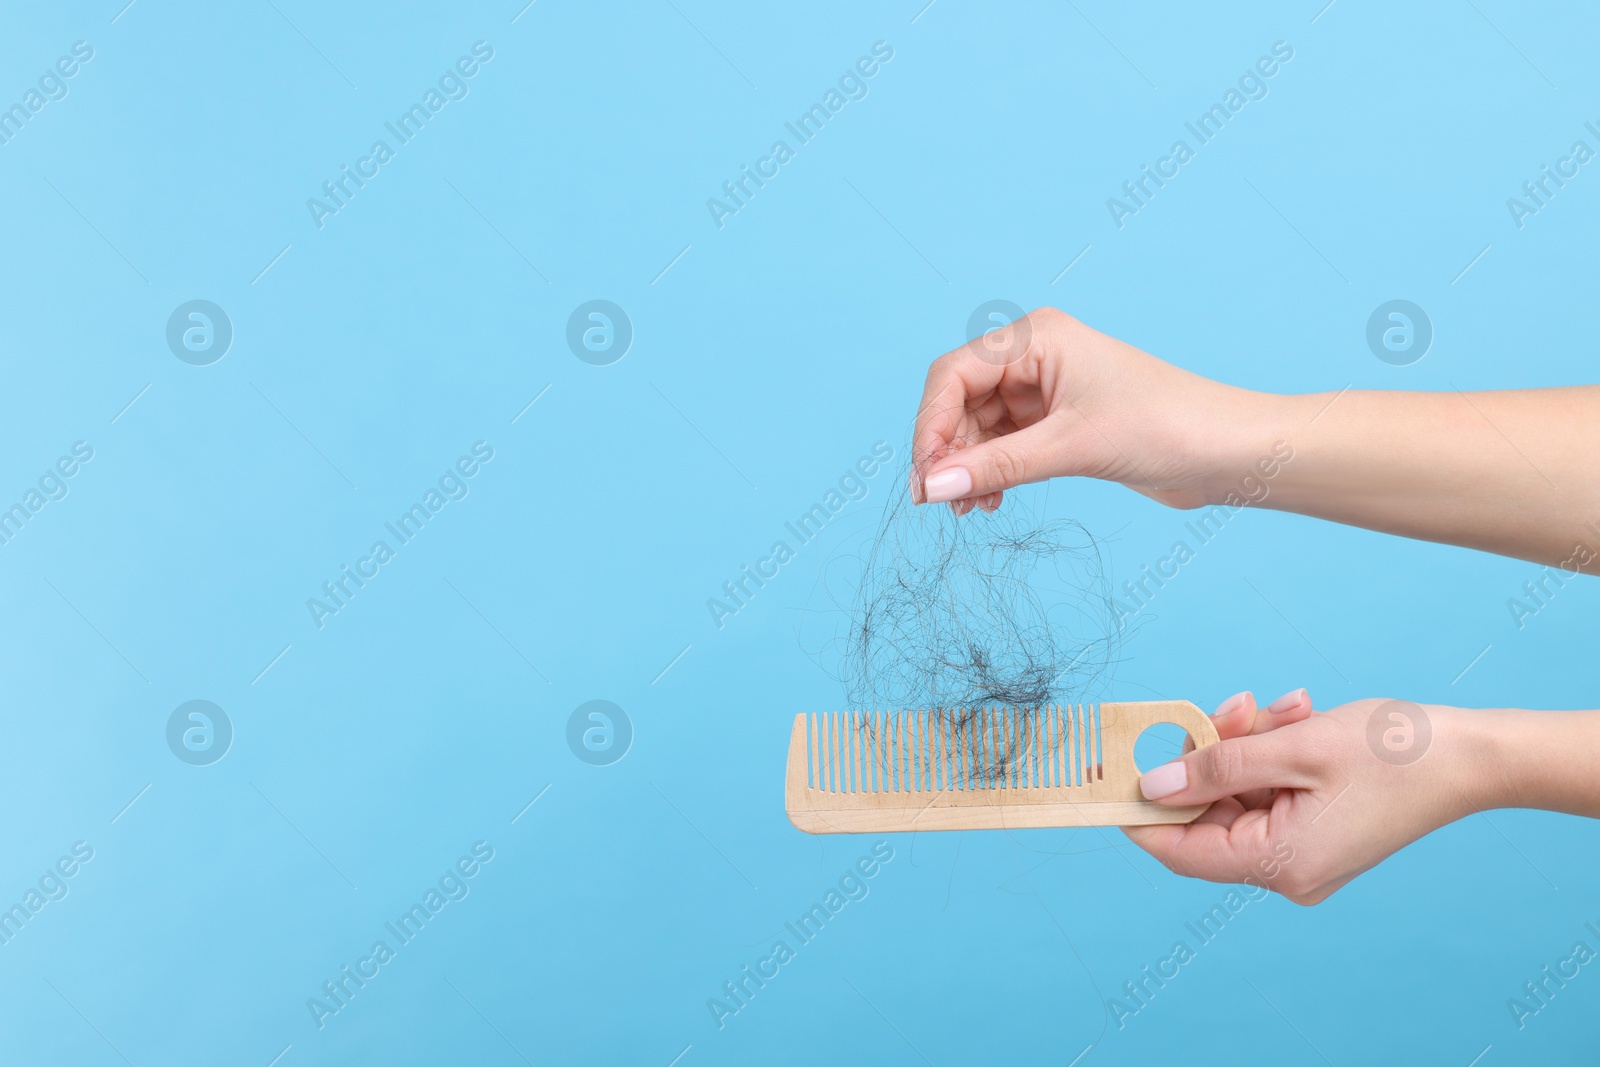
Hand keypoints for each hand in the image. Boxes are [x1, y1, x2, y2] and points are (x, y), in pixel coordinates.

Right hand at [910, 307, 1249, 513]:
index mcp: (1036, 337)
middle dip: (948, 452)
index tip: (924, 478)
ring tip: (970, 509)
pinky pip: (1004, 446)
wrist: (1230, 453)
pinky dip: (991, 473)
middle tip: (942, 503)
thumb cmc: (1167, 428)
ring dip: (968, 468)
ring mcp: (1047, 391)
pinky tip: (991, 501)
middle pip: (960, 402)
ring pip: (979, 428)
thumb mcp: (1072, 448)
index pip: (953, 375)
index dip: (930, 425)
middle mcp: (1035, 357)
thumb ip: (996, 467)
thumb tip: (931, 488)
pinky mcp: (1060, 424)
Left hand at [1121, 690, 1489, 904]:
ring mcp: (1301, 853)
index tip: (1103, 775)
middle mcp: (1286, 871)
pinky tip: (1299, 716)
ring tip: (1286, 707)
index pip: (1179, 848)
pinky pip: (1268, 789)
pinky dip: (1272, 751)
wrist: (1470, 754)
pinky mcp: (1315, 830)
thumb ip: (1217, 765)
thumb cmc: (1391, 752)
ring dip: (1249, 742)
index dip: (1137, 810)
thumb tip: (1152, 785)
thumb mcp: (1292, 747)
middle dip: (1213, 752)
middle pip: (1209, 810)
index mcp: (1278, 865)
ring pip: (1238, 791)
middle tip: (1232, 708)